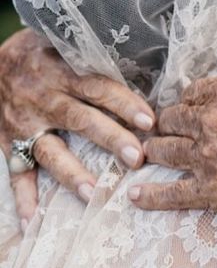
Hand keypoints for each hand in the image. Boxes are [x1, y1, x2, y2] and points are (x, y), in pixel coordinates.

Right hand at [0, 29, 154, 224]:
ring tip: (94, 194)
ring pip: (50, 151)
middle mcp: (42, 98)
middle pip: (80, 119)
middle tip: (136, 158)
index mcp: (60, 71)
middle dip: (110, 139)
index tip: (150, 120)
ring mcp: (24, 124)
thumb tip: (149, 69)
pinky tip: (32, 223)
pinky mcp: (8, 143)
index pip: (97, 86)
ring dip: (72, 174)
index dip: (123, 103)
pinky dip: (23, 199)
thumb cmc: (42, 53)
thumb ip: (98, 59)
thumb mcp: (66, 44)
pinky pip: (16, 174)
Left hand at [133, 0, 216, 219]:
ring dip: (155, 151)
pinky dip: (150, 195)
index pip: (195, 91)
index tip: (191, 104)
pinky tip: (135, 195)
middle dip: (167, 124)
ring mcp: (208, 158)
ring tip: (145, 154)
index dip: (192, 98)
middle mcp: (211, 122)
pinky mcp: (213, 192)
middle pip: (174, 120)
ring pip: (166, 151)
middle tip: (161, 129)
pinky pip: (171, 193)